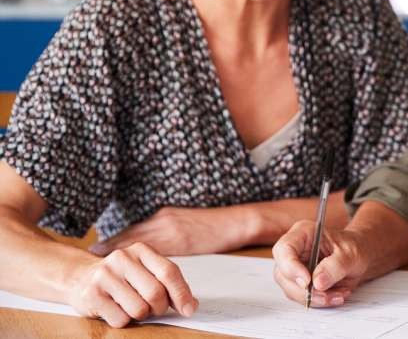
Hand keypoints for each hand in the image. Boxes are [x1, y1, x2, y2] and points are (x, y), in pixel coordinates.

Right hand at [67, 242, 197, 327]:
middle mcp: (122, 258)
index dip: (182, 293)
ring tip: (131, 306)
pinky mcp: (91, 294)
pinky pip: (120, 319)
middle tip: (153, 309)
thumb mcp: (144, 271)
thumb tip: (191, 305)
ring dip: (140, 315)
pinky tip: (115, 309)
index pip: (169, 272)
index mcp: (141, 250)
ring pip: (139, 309)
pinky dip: (123, 320)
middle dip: (159, 308)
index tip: (188, 309)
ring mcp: (104, 275)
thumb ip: (167, 283)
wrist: (80, 277)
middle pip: (155, 293)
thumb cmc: (120, 277)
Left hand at [90, 206, 245, 256]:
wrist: (236, 221)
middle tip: (91, 255)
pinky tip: (131, 270)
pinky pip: (156, 253)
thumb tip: (150, 249)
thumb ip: (168, 232)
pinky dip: (141, 262)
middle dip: (112, 246)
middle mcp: (163, 220)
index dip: (115, 240)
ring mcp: (171, 228)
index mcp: (164, 216)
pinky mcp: (181, 239)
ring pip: (140, 242)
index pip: (135, 229)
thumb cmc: (213, 225)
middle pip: (132, 235)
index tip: (97, 249)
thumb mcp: (185, 224)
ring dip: (121, 253)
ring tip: (101, 263)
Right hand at [272, 219, 368, 307]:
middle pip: (283, 273)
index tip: (307, 282)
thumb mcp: (351, 254)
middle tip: (327, 294)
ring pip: (291, 289)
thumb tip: (317, 283)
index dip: (291, 267)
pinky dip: (319, 300)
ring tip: (338, 294)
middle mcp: (294, 250)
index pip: (284, 249)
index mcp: (303, 233)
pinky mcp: (299, 283)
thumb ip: (335, 266)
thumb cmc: (354, 247)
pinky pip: (302, 297)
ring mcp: (294, 267)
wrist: (361, 256)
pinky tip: (336, 295)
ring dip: (315, 298)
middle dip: (305, 290)